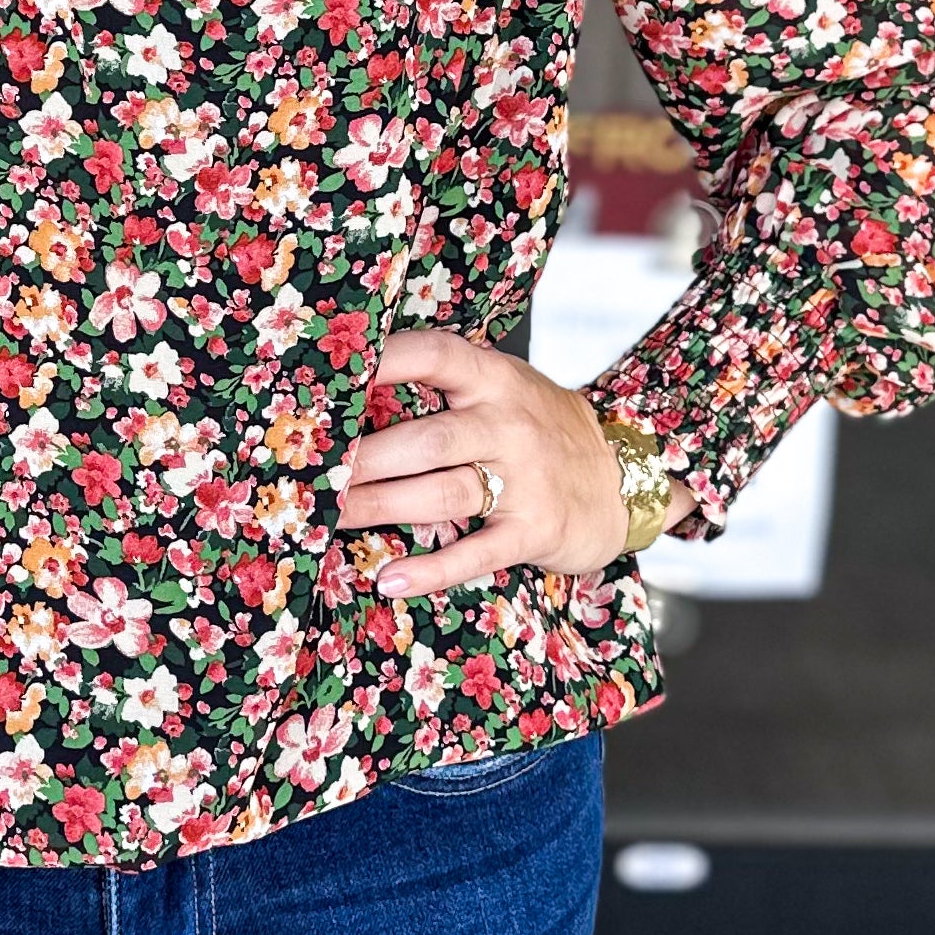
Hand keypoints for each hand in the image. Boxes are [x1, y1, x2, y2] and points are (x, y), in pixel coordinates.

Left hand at [337, 326, 694, 606]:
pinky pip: (478, 551)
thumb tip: (347, 399)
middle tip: (308, 473)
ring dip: (380, 507)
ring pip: (443, 493)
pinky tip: (391, 579)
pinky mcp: (535, 529)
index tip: (329, 371)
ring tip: (328, 517)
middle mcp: (509, 424)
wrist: (626, 477)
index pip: (435, 355)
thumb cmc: (538, 431)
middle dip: (364, 459)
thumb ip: (444, 390)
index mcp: (494, 379)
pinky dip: (433, 569)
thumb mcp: (503, 392)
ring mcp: (525, 479)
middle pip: (427, 439)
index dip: (382, 359)